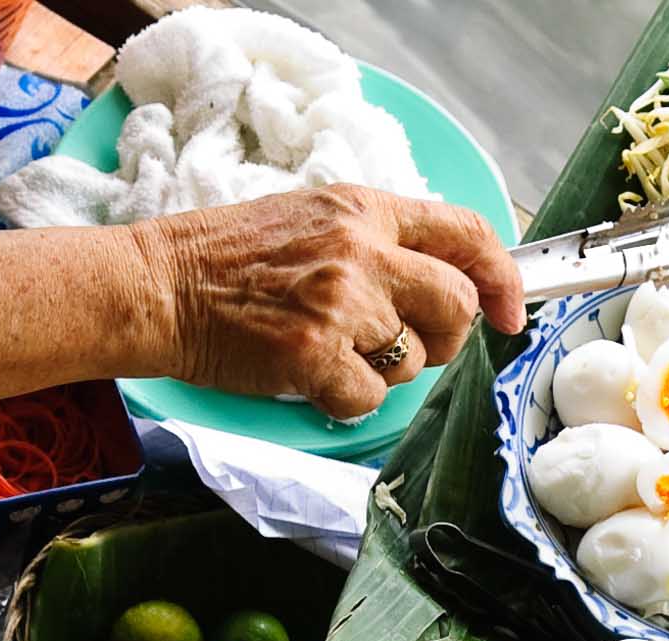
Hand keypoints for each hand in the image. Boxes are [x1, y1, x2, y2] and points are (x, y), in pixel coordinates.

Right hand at [134, 185, 523, 418]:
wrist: (160, 286)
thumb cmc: (228, 258)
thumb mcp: (313, 219)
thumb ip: (378, 241)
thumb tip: (445, 278)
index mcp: (363, 210)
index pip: (466, 233)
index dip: (502, 277)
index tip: (509, 311)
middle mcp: (360, 252)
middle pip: (456, 303)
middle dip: (448, 336)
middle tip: (414, 345)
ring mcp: (339, 305)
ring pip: (415, 359)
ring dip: (389, 370)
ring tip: (340, 353)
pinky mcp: (313, 355)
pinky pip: (370, 399)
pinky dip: (348, 401)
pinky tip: (315, 378)